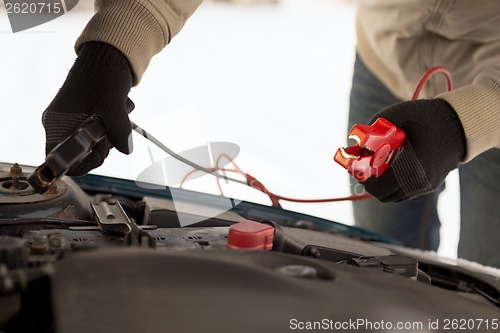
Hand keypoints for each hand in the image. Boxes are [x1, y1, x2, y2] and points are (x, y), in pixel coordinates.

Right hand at [42, 42, 133, 175]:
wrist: (109, 57)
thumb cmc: (104, 76)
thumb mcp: (113, 105)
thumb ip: (119, 130)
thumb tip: (125, 149)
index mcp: (57, 123)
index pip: (58, 159)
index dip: (80, 162)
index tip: (98, 151)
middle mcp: (60, 125)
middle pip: (78, 156)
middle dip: (100, 148)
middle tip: (111, 132)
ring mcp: (71, 122)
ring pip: (91, 147)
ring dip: (109, 138)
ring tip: (116, 117)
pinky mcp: (83, 119)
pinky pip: (97, 137)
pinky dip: (110, 131)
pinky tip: (116, 115)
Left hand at [361, 99, 465, 201]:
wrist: (460, 122)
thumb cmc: (426, 117)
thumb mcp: (394, 116)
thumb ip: (371, 131)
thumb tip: (354, 145)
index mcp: (411, 169)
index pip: (379, 187)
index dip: (363, 179)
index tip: (356, 166)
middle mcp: (419, 183)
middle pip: (385, 195)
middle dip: (371, 182)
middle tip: (364, 167)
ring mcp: (426, 186)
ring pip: (395, 196)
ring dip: (382, 184)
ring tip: (377, 165)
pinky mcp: (431, 184)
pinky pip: (406, 191)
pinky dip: (394, 182)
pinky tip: (391, 165)